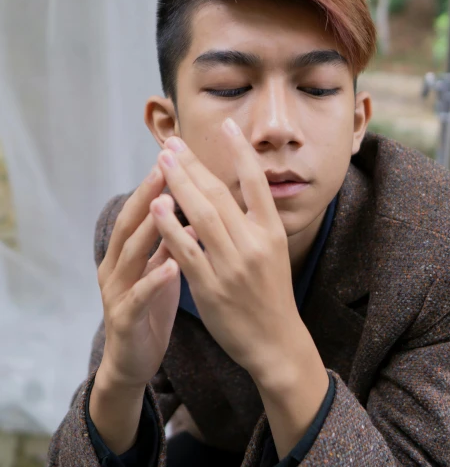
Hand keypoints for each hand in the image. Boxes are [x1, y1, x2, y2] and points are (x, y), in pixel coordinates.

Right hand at [96, 165, 183, 388]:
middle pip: (130, 224)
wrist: (131, 360)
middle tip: (165, 166)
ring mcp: (117, 292)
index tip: (175, 156)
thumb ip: (168, 243)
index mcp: (127, 253)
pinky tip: (172, 265)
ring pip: (130, 254)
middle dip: (147, 195)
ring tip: (165, 204)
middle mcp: (116, 267)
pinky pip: (140, 296)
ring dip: (148, 228)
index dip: (155, 184)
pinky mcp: (124, 319)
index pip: (141, 212)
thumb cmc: (149, 310)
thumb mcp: (160, 271)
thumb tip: (188, 213)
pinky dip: (155, 279)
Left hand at [150, 119, 299, 378]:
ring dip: (179, 184)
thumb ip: (252, 223)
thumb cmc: (271, 295)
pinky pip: (186, 249)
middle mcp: (254, 244)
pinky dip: (170, 225)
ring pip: (201, 215)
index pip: (256, 182)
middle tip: (173, 143)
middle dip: (193, 164)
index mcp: (272, 232)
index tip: (226, 124)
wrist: (276, 341)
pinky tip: (157, 204)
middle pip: (220, 193)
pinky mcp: (211, 287)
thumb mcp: (272, 252)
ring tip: (162, 161)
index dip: (241, 151)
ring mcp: (232, 265)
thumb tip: (228, 191)